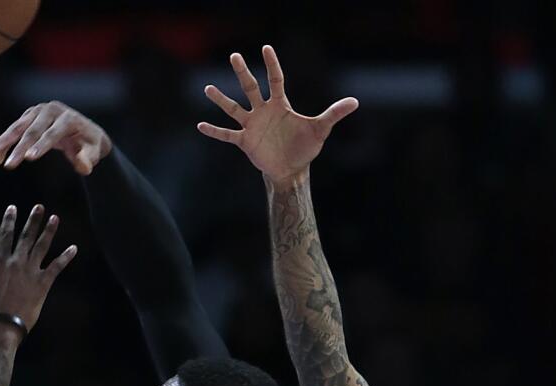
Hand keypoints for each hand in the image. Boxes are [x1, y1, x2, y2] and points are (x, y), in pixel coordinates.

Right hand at [0, 101, 112, 174]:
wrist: (84, 130)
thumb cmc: (89, 144)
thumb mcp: (93, 152)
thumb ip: (88, 159)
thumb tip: (84, 167)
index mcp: (68, 118)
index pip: (52, 133)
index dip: (40, 146)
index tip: (28, 159)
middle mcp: (51, 110)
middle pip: (32, 130)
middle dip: (18, 149)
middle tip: (8, 165)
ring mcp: (38, 111)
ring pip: (18, 127)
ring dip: (4, 142)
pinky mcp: (30, 115)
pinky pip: (15, 130)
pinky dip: (5, 143)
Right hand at [0, 205, 76, 330]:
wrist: (3, 326)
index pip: (5, 235)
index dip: (9, 220)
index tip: (12, 208)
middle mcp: (16, 263)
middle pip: (26, 236)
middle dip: (33, 220)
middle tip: (39, 207)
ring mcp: (31, 272)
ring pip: (42, 246)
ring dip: (49, 231)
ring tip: (55, 218)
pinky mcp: (43, 284)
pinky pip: (57, 267)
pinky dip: (66, 257)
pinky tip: (74, 248)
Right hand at [197, 45, 357, 186]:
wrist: (291, 168)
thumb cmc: (305, 146)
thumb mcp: (320, 129)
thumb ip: (334, 114)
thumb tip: (355, 102)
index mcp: (280, 105)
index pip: (276, 80)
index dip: (272, 64)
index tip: (266, 48)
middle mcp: (263, 111)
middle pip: (251, 88)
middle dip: (243, 72)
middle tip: (234, 56)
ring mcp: (252, 125)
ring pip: (234, 108)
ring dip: (221, 99)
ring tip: (207, 88)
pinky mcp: (245, 140)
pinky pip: (227, 134)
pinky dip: (214, 131)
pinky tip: (200, 126)